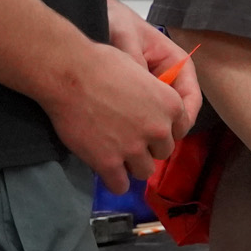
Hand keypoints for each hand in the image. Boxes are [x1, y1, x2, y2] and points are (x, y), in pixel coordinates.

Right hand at [42, 40, 185, 192]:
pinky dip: (115, 182)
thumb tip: (149, 106)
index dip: (162, 131)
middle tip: (129, 140)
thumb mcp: (143, 74)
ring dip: (133, 166)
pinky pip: (120, 186)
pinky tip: (107, 171)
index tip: (149, 129)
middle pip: (163, 152)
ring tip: (117, 156)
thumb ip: (152, 96)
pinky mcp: (108, 163)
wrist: (71, 75)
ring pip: (145, 171)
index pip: (179, 131)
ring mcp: (134, 148)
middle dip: (149, 148)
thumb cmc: (103, 64)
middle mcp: (158, 129)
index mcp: (171, 104)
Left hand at [105, 0, 200, 133]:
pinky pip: (139, 115)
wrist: (95, 14)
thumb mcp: (126, 38)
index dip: (184, 119)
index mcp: (176, 62)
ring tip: (128, 136)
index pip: (190, 98)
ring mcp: (151, 88)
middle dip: (165, 130)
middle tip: (146, 142)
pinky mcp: (134, 95)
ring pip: (158, 118)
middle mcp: (168, 78)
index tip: (171, 134)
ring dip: (147, 129)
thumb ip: (135, 62)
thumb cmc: (116, 20)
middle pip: (176, 114)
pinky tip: (116, 127)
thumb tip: (141, 92)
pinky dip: (131, 123)